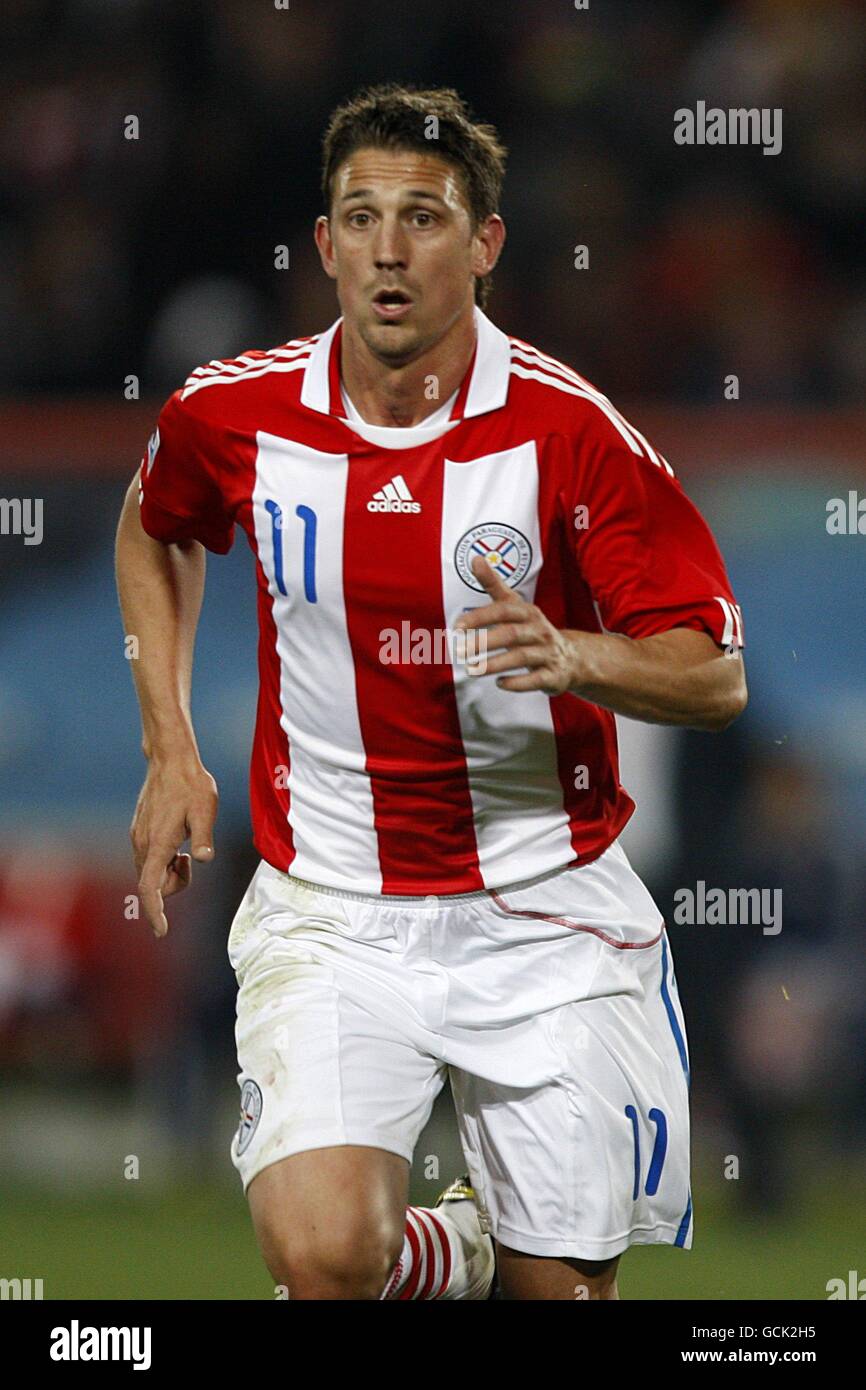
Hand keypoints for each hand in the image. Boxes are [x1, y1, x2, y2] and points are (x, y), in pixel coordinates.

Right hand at [130, 756, 217, 937]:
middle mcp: (142, 843)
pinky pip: (148, 860)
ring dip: (168, 873)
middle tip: (191, 859)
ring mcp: (138, 837)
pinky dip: (163, 862)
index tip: (161, 931)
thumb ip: (203, 837)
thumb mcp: (204, 810)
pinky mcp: (139, 831)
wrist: (170, 761)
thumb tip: (205, 860)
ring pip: (149, 873)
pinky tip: (178, 843)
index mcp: (157, 843)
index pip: (150, 887)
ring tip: (186, 849)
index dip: (154, 911)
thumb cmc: (191, 785)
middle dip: (173, 885)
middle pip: (153, 884)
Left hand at [453, 554, 588, 695]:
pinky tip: (500, 683)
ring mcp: (548, 653)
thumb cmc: (532, 629)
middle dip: (484, 642)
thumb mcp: (515, 605)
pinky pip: (536, 680)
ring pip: (521, 658)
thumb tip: (475, 557)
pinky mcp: (553, 676)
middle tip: (459, 652)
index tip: (457, 627)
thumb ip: (494, 585)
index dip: (480, 617)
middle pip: (511, 634)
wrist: (571, 657)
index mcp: (528, 612)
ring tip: (471, 670)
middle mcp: (540, 630)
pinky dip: (518, 682)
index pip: (503, 610)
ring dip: (495, 664)